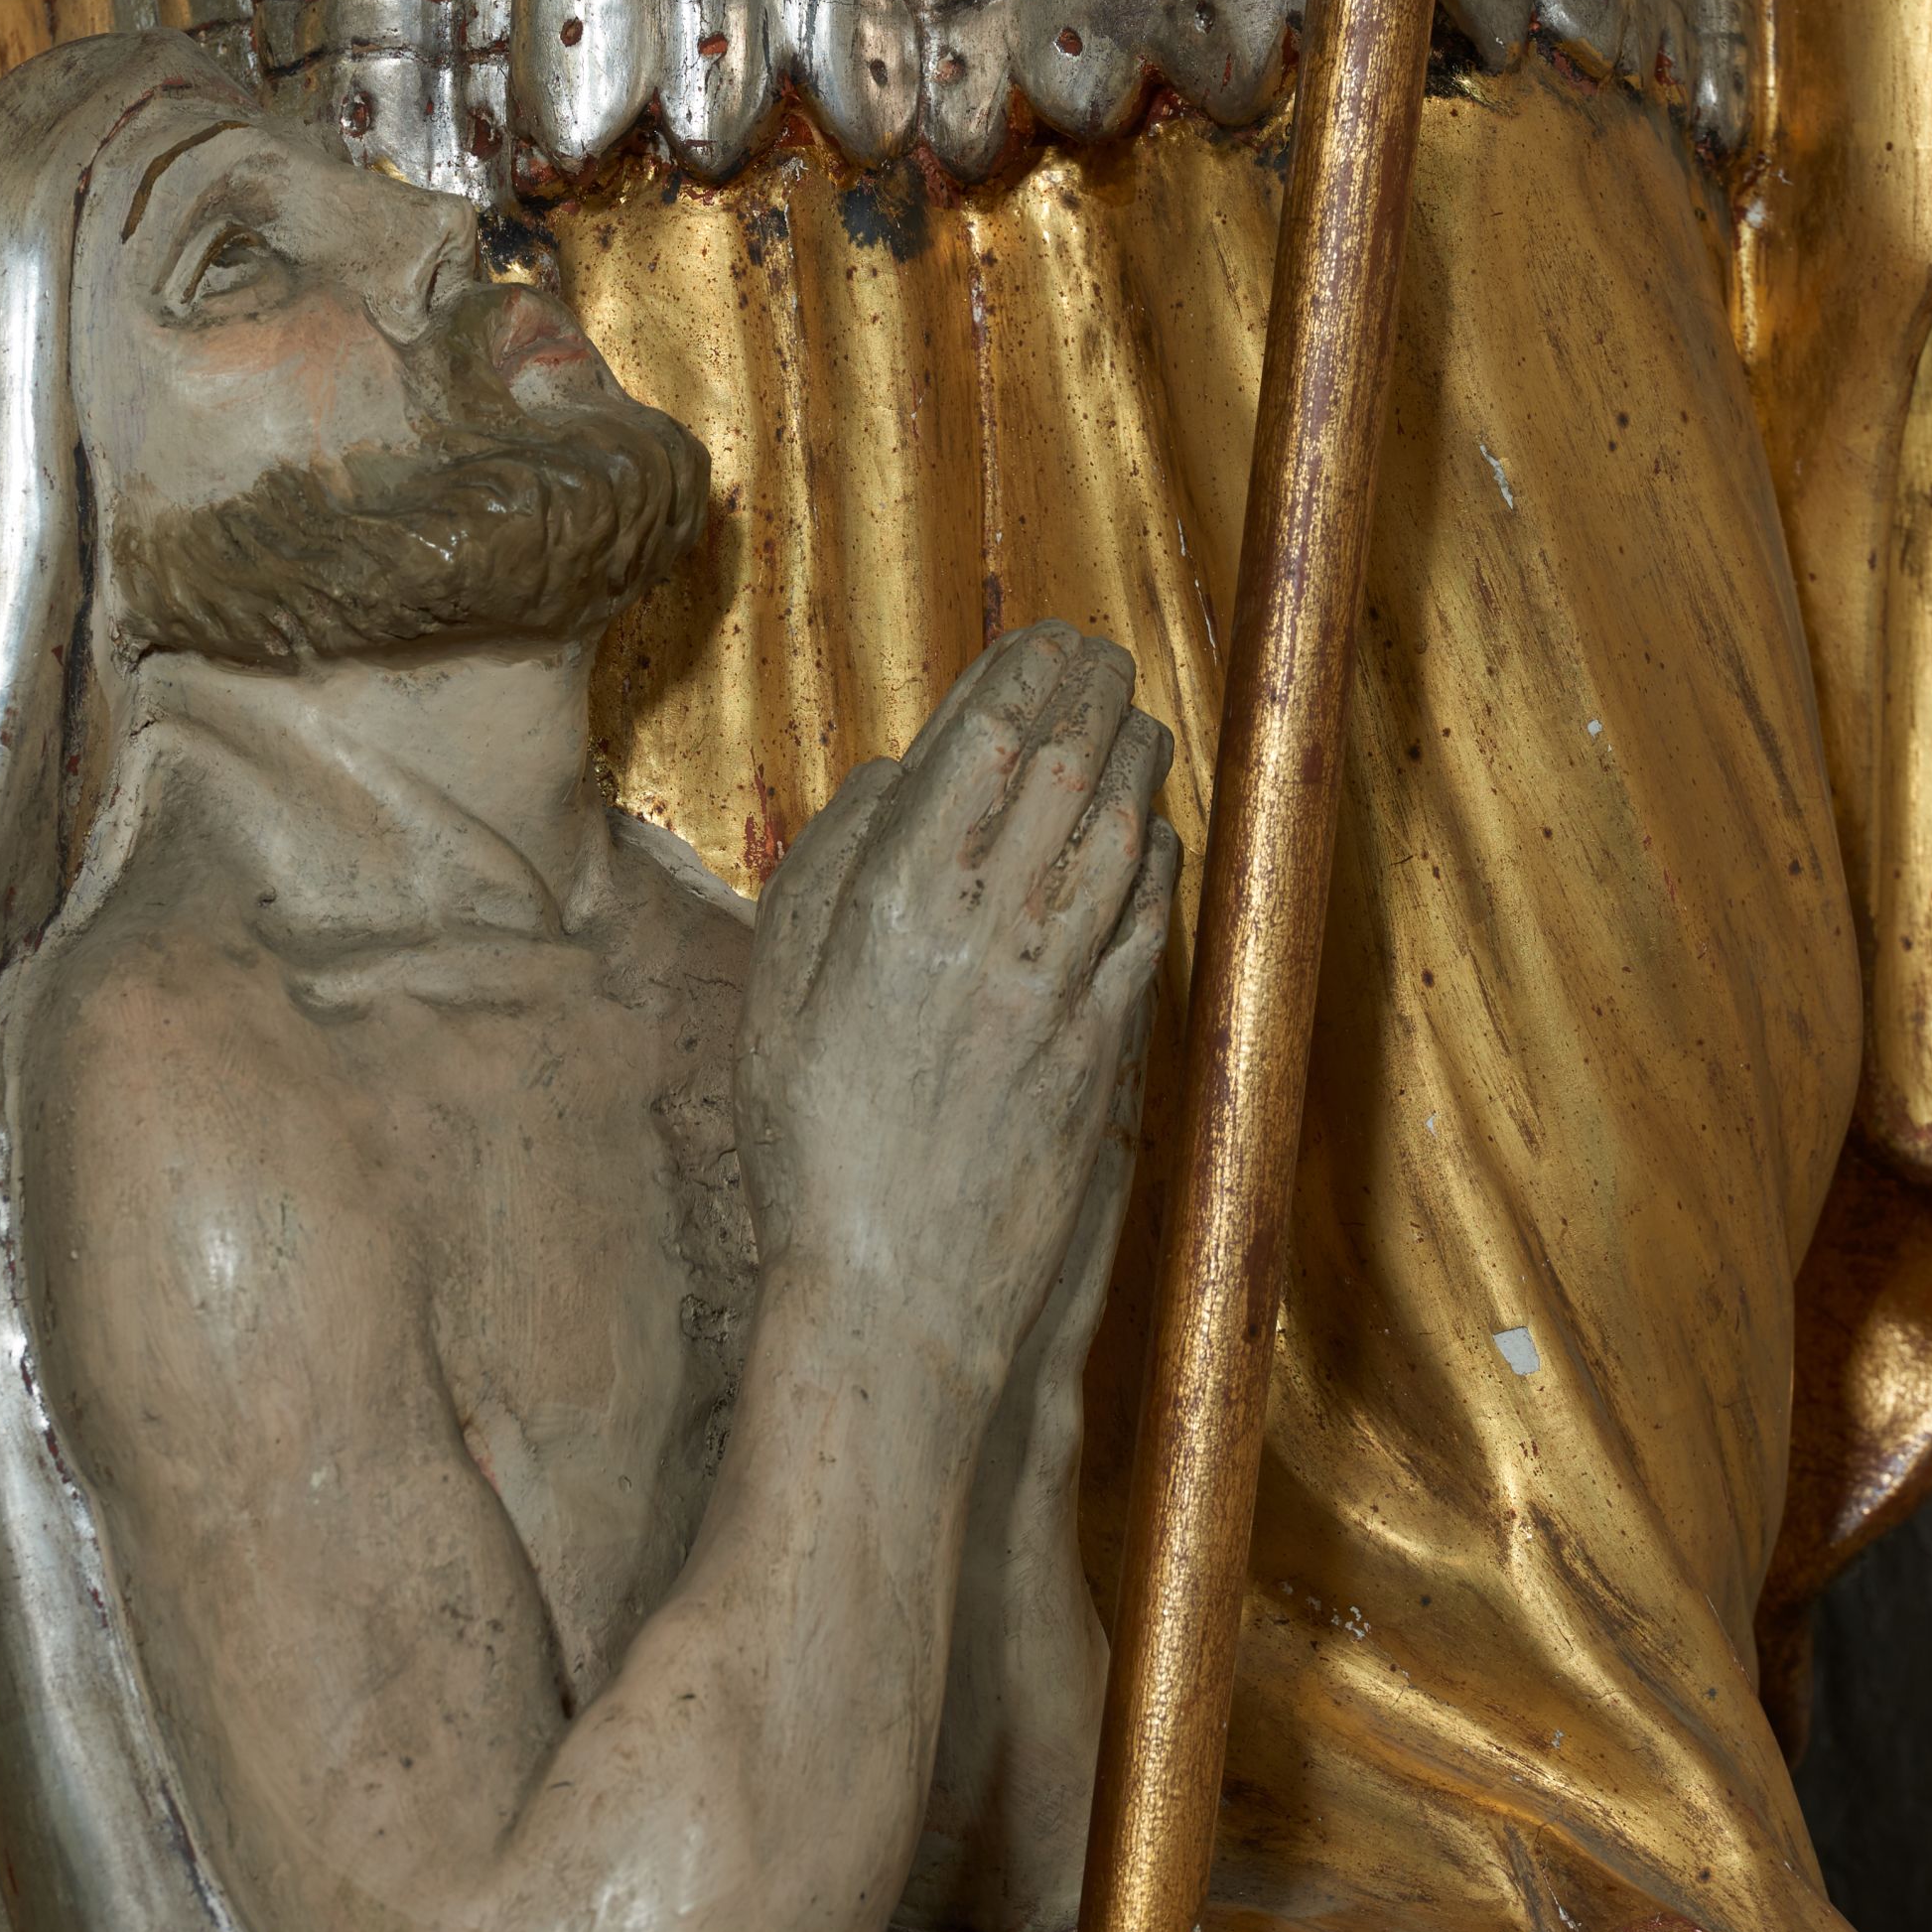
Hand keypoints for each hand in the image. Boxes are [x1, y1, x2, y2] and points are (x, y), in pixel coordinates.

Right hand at [738, 626, 1177, 1406]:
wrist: (899, 1290)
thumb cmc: (813, 1145)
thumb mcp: (776, 991)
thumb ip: (830, 866)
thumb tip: (898, 774)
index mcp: (899, 902)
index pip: (982, 745)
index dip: (1019, 679)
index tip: (1036, 640)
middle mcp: (991, 930)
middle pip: (1065, 771)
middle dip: (1089, 695)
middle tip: (1101, 652)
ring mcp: (1060, 988)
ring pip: (1119, 837)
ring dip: (1135, 763)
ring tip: (1137, 718)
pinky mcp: (1107, 1045)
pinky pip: (1146, 925)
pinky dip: (1155, 863)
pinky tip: (1153, 834)